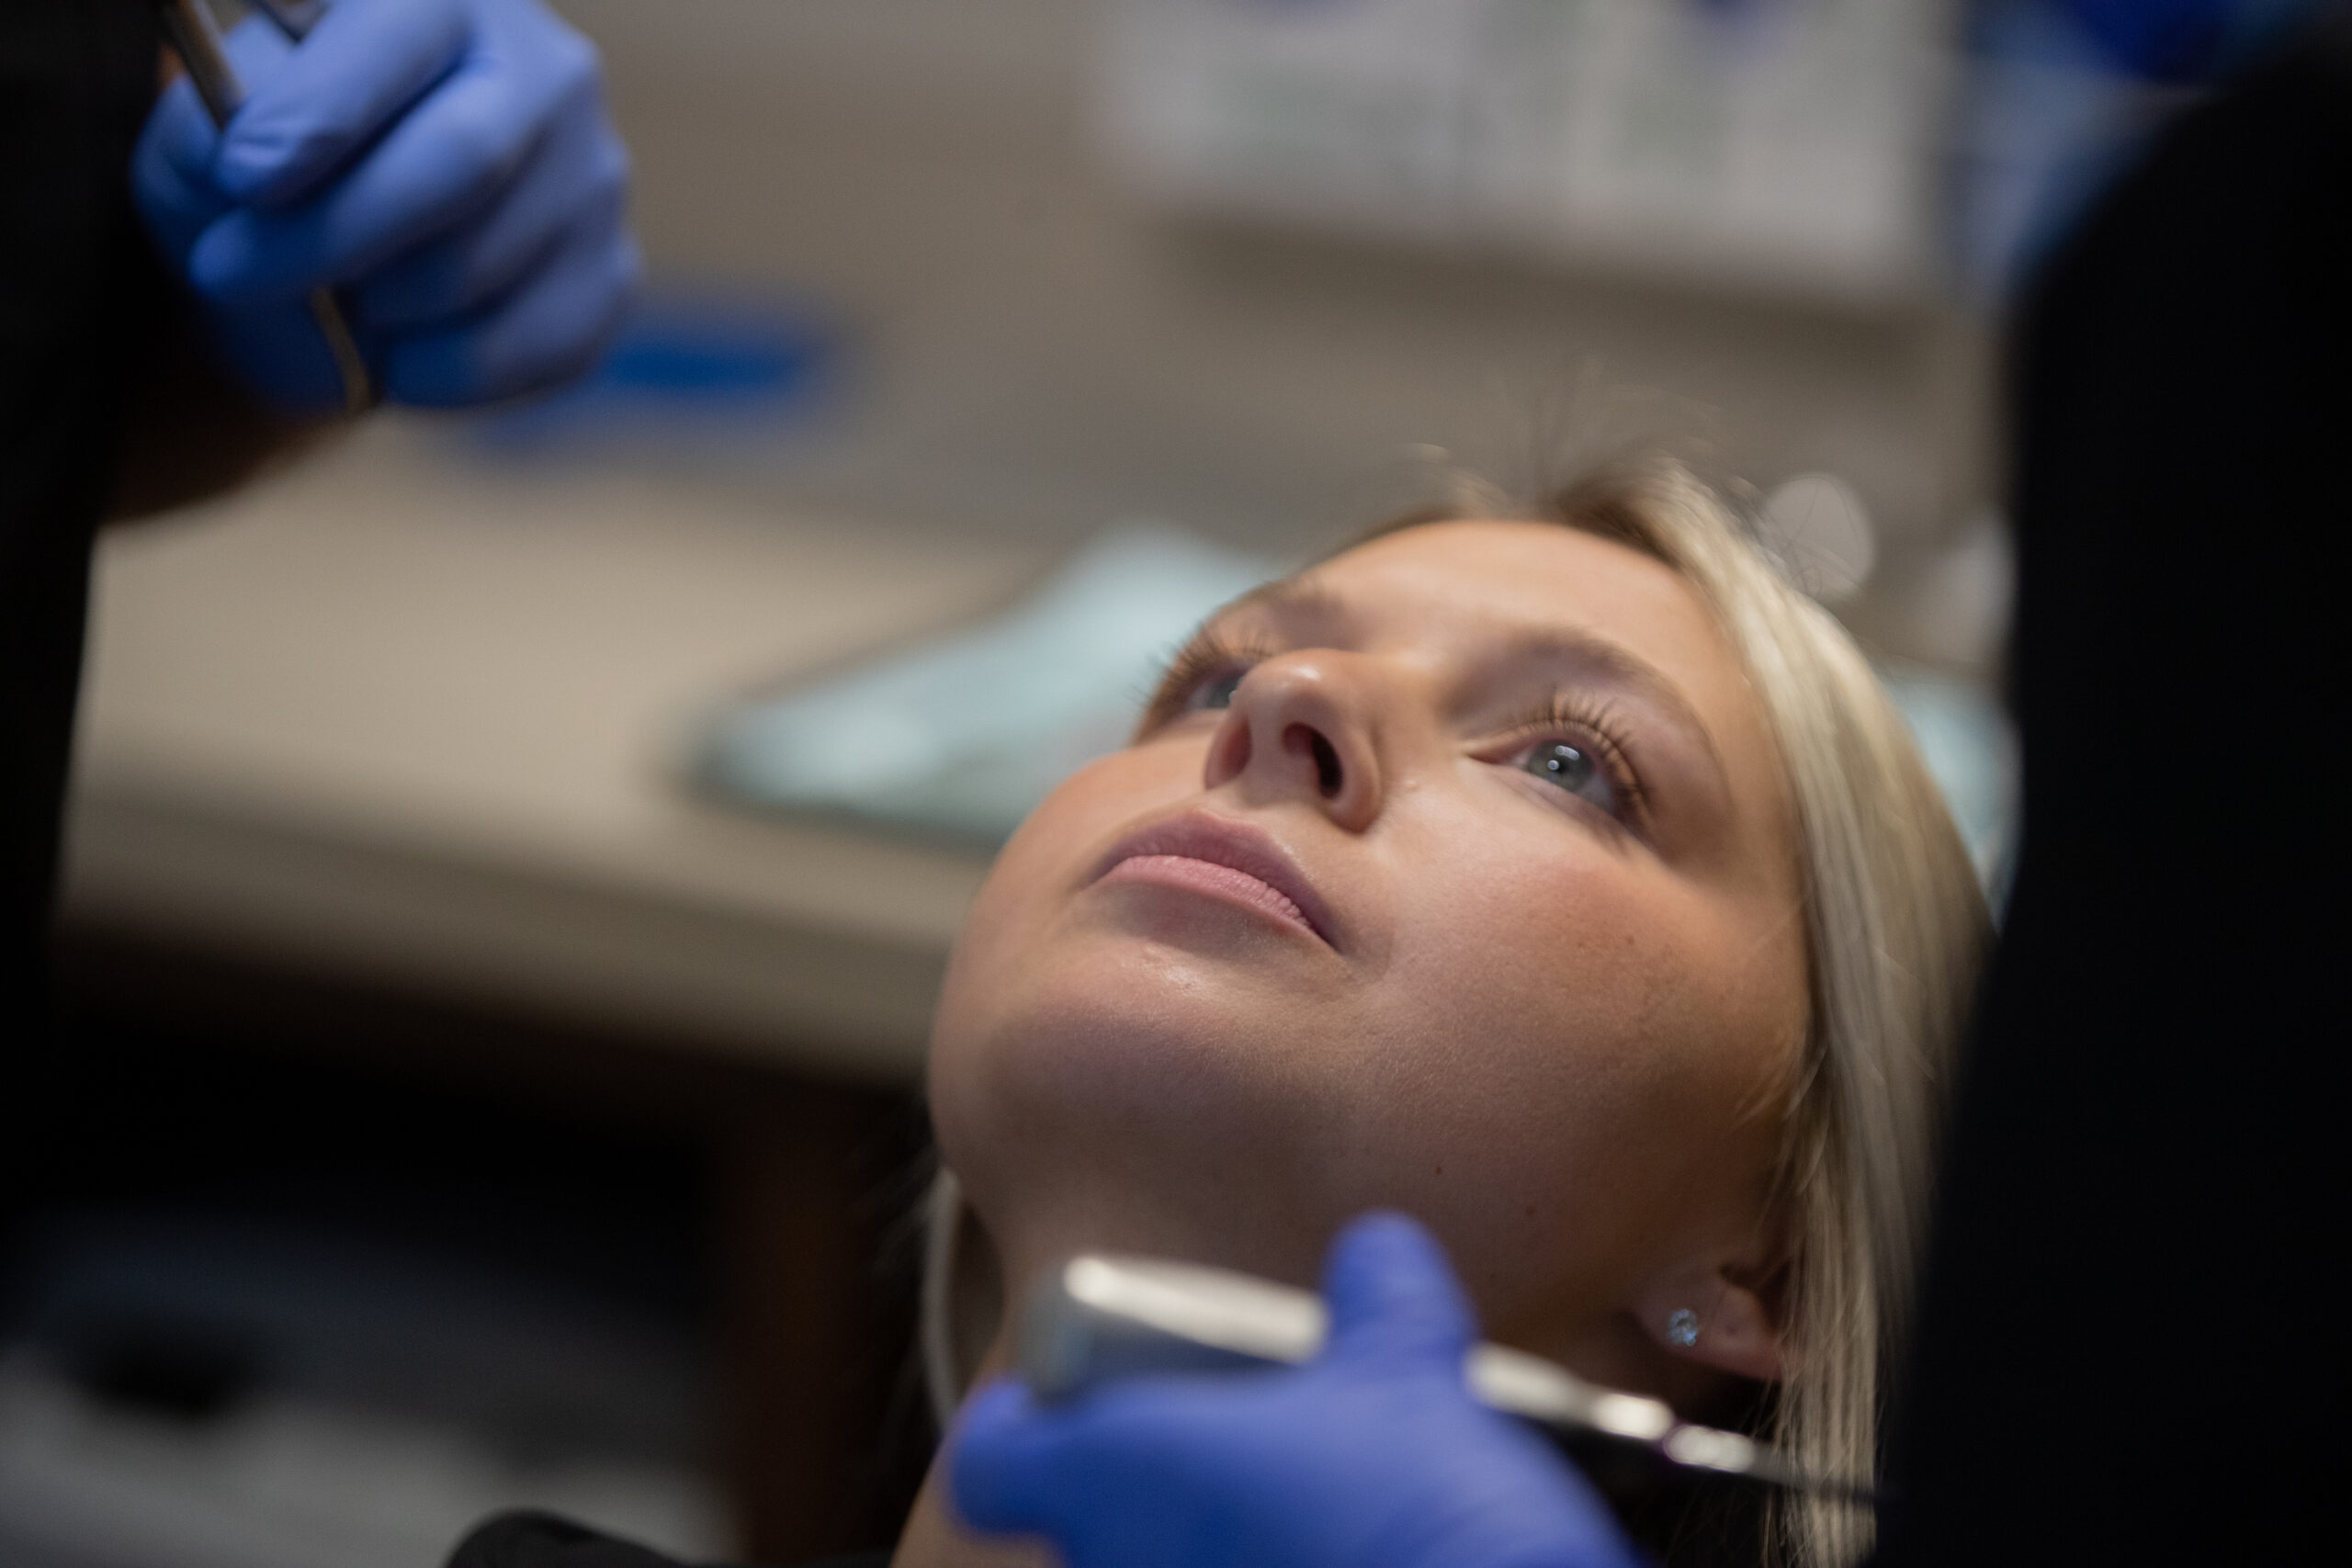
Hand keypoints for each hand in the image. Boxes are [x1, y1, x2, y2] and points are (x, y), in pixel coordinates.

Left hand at [132, 0, 639, 410]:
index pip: (399, 37)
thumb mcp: (210, 142)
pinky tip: (399, 351)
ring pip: (483, 266)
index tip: (245, 180)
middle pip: (465, 158)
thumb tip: (246, 163)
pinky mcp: (611, 277)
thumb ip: (211, 137)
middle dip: (334, 232)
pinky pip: (525, 349)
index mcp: (441, 1)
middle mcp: (545, 72)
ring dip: (377, 308)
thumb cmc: (280, 179)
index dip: (321, 111)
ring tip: (337, 300)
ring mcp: (594, 178)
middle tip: (229, 274)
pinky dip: (435, 372)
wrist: (353, 263)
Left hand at [950, 1213, 1639, 1567]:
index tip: (1079, 1392)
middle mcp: (1111, 1560)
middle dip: (1161, 1476)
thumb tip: (1375, 1249)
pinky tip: (1337, 1561)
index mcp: (1114, 1466)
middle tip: (1249, 1440)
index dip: (1026, 1425)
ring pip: (1156, 1566)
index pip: (996, 1460)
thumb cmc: (1414, 1512)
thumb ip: (1375, 1296)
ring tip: (1315, 1513)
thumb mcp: (1410, 1369)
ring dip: (1211, 1538)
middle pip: (1091, 1512)